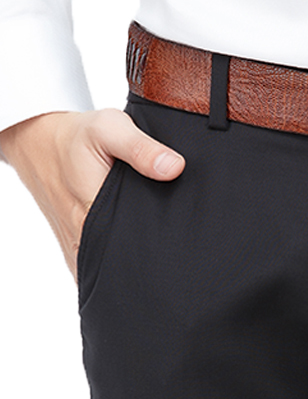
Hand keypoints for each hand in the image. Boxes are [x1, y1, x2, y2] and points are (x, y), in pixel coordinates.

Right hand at [0, 109, 184, 279]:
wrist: (38, 141)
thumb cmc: (76, 136)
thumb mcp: (109, 129)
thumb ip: (141, 149)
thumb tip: (174, 168)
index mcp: (92, 215)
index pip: (132, 251)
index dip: (158, 249)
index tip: (177, 245)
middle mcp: (82, 238)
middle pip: (123, 265)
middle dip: (149, 260)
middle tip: (173, 248)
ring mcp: (76, 247)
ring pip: (110, 269)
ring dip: (131, 264)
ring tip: (156, 252)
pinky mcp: (75, 247)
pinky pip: (98, 267)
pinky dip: (115, 264)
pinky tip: (132, 253)